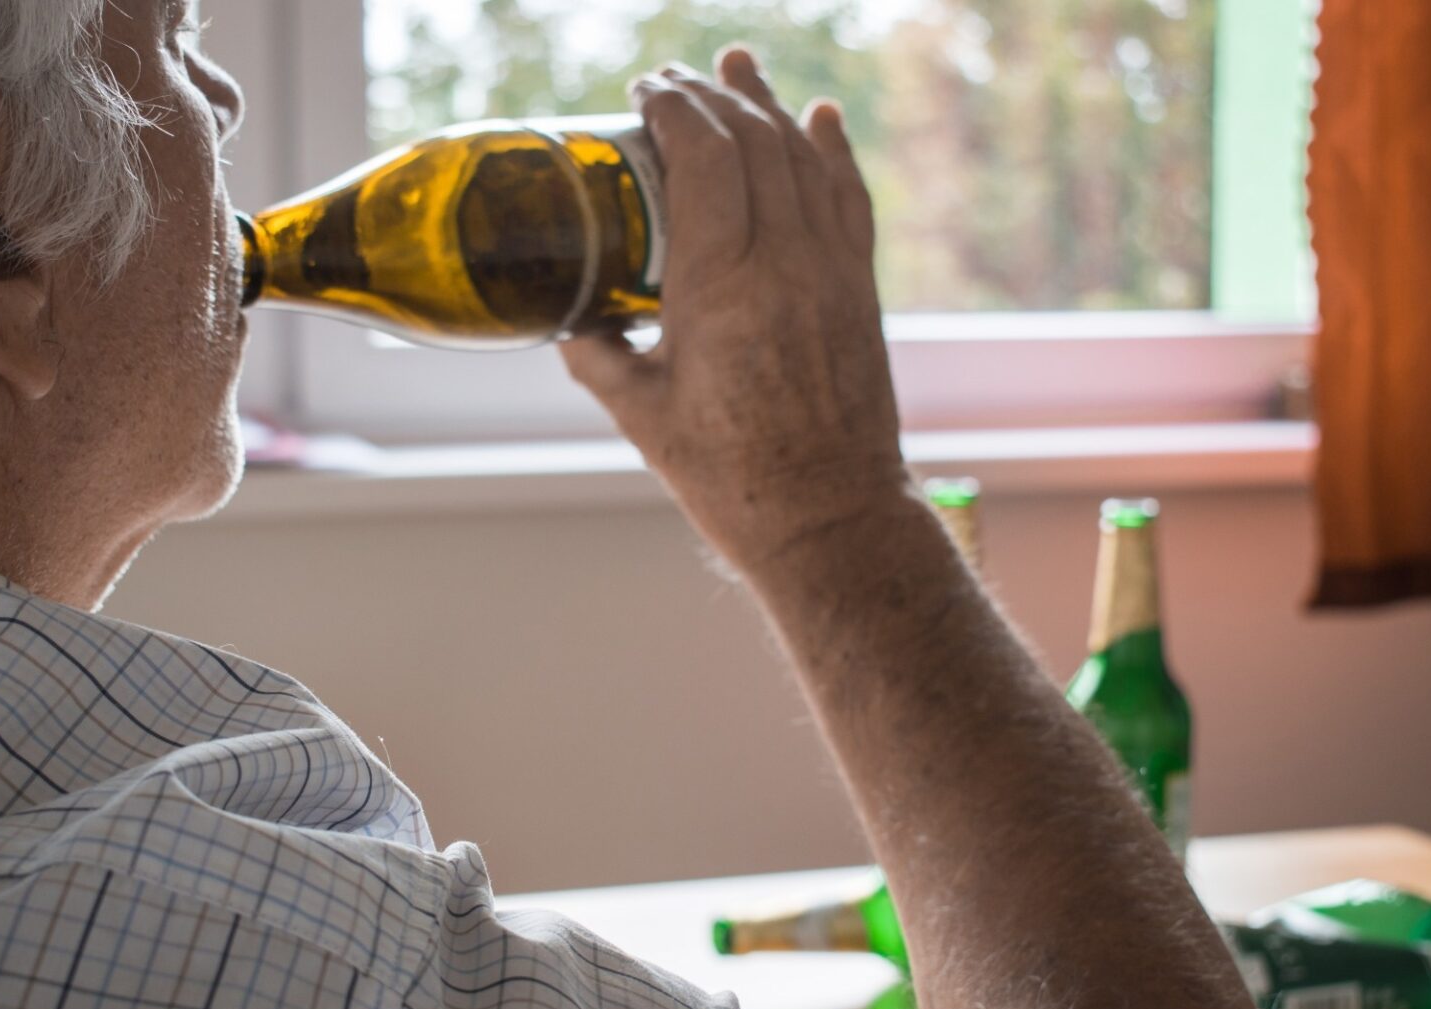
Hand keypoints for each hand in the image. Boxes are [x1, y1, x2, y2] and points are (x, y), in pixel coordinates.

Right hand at [561, 47, 914, 573]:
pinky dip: (832, 151)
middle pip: (753, 141)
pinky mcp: (858, 291)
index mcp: (719, 286)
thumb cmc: (731, 478)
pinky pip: (849, 199)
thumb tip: (572, 321)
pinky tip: (820, 118)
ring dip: (769, 104)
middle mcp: (782, 263)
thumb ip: (599, 356)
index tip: (647, 91)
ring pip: (803, 159)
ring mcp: (829, 273)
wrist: (829, 518)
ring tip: (740, 67)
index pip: (703, 156)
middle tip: (678, 78)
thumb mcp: (641, 415)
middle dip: (713, 95)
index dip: (676, 108)